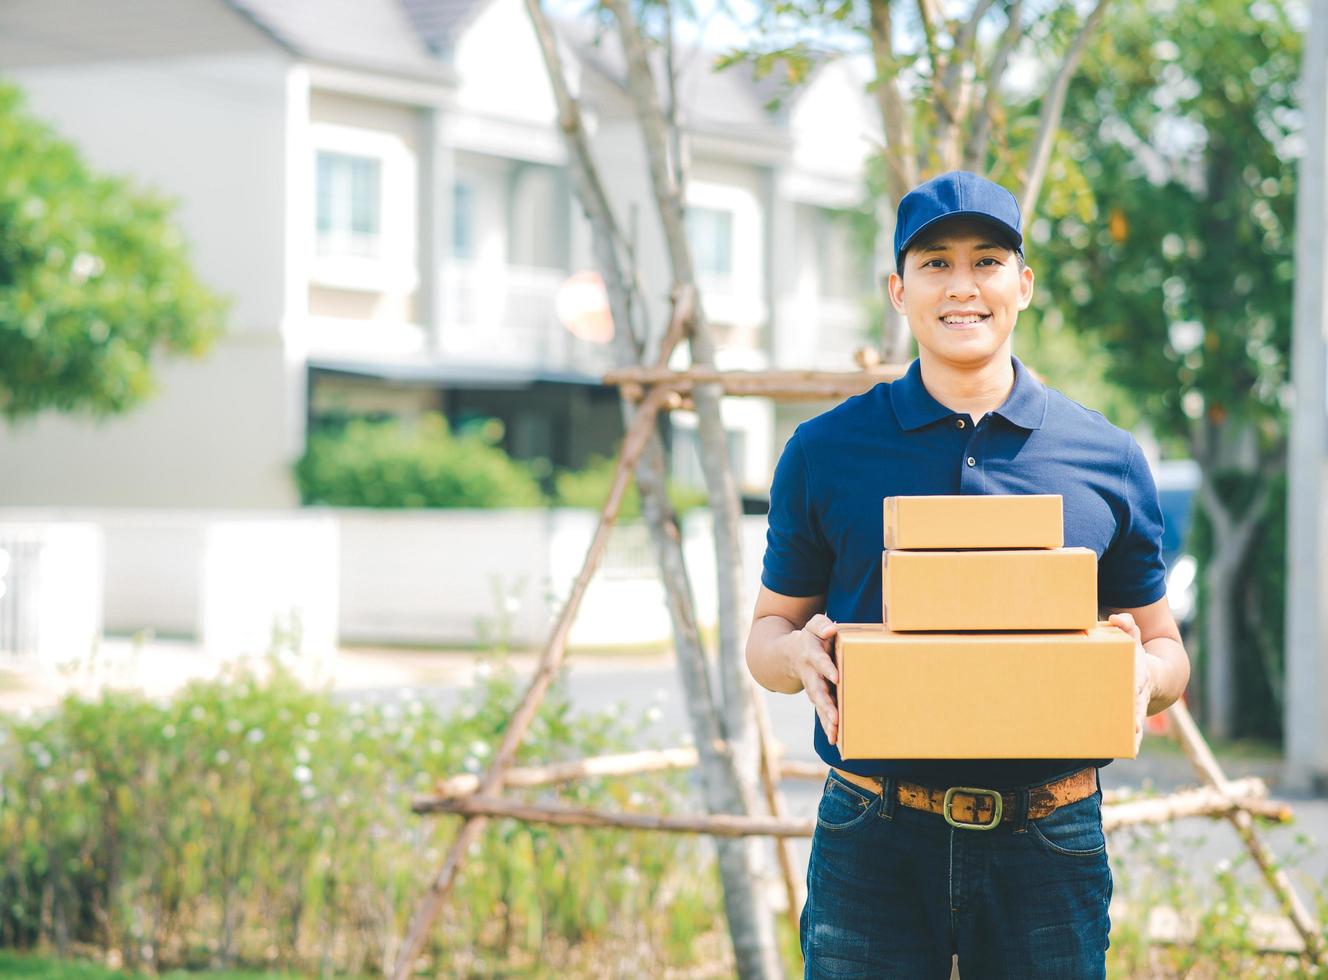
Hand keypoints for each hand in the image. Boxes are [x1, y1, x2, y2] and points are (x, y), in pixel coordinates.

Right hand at [792, 614, 839, 744]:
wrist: (787, 655)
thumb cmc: (809, 638)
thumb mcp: (813, 625)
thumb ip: (821, 625)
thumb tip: (831, 630)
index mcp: (811, 654)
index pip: (819, 661)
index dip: (827, 668)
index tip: (836, 677)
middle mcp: (811, 674)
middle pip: (818, 691)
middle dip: (826, 705)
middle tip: (835, 718)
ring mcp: (812, 688)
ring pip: (819, 706)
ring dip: (826, 720)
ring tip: (835, 735)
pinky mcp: (817, 698)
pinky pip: (821, 713)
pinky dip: (827, 727)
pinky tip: (835, 740)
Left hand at [1109, 612, 1153, 755]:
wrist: (1155, 675)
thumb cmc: (1136, 655)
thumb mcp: (1134, 638)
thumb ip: (1128, 627)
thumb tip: (1118, 618)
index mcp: (1140, 675)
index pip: (1138, 681)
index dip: (1136, 686)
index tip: (1136, 691)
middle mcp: (1139, 694)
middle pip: (1136, 706)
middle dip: (1134, 716)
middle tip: (1133, 730)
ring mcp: (1136, 706)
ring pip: (1135, 721)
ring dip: (1132, 733)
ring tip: (1126, 745)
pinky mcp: (1131, 715)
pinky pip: (1131, 730)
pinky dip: (1131, 741)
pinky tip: (1125, 751)